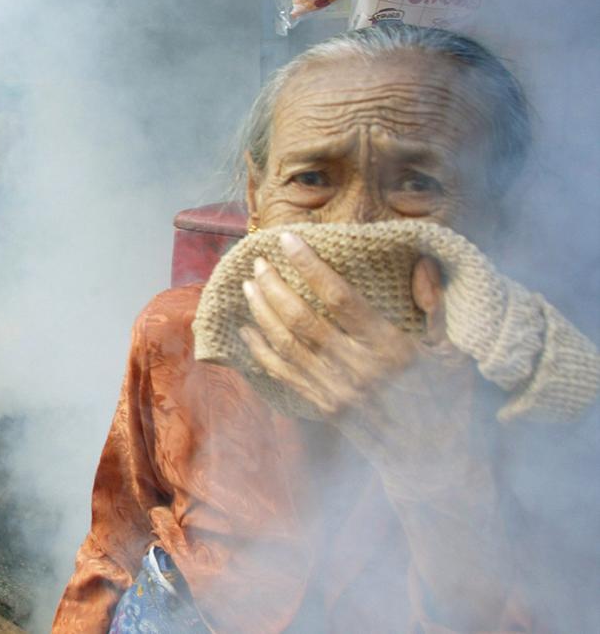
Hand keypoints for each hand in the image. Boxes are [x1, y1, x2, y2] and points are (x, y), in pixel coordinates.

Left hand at [239, 232, 479, 483]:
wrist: (433, 463)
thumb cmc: (449, 401)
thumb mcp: (454, 352)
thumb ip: (435, 306)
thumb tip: (421, 259)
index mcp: (391, 348)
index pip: (340, 298)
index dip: (310, 266)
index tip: (288, 238)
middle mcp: (358, 369)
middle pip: (302, 319)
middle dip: (275, 286)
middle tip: (258, 260)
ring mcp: (337, 391)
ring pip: (286, 344)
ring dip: (262, 312)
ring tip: (248, 286)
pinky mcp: (324, 407)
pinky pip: (283, 374)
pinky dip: (261, 350)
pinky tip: (247, 330)